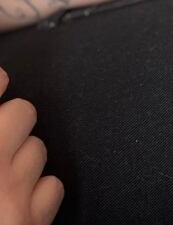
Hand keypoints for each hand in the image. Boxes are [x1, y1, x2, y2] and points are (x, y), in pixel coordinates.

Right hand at [0, 69, 62, 224]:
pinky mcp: (34, 219)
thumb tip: (1, 84)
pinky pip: (52, 187)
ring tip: (3, 176)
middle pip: (23, 112)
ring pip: (38, 148)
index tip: (3, 77)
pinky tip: (22, 199)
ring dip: (24, 158)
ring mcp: (13, 190)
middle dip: (13, 121)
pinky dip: (40, 191)